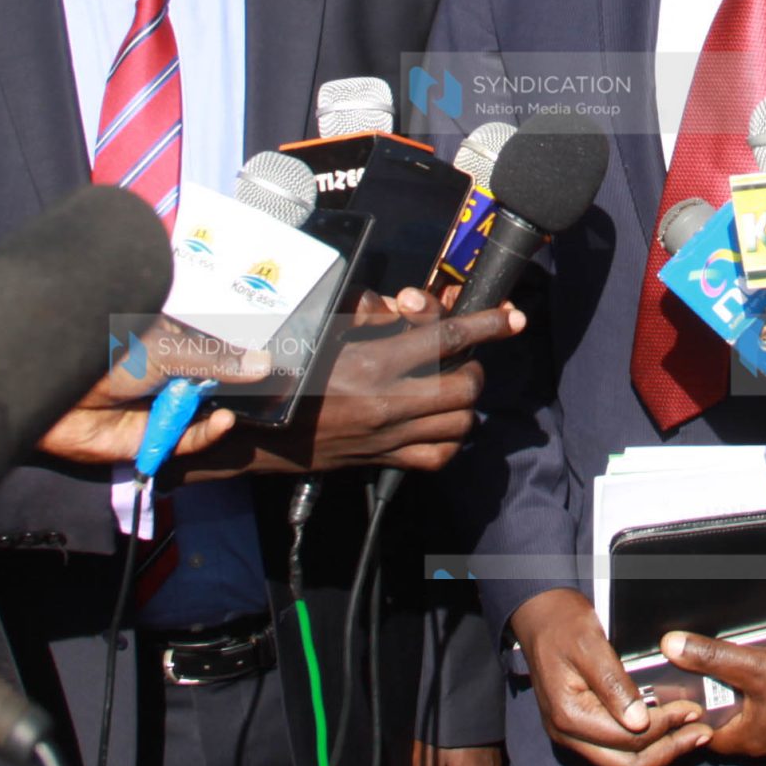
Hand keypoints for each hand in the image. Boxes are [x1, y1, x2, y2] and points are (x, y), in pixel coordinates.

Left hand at [37, 316, 268, 465]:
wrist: (53, 394)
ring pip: (204, 412)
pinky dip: (208, 432)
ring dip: (227, 408)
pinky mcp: (151, 439)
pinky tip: (225, 421)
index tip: (280, 358)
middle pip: (213, 382)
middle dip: (241, 385)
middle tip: (281, 386)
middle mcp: (167, 374)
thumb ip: (217, 360)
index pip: (213, 348)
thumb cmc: (107, 353)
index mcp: (168, 342)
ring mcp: (160, 407)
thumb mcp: (169, 350)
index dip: (242, 354)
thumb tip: (265, 363)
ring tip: (261, 403)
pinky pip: (188, 439)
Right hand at [179, 289, 523, 480]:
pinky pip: (438, 456)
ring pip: (460, 423)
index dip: (487, 324)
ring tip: (449, 384)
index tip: (512, 316)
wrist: (253, 432)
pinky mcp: (383, 461)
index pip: (447, 339)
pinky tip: (437, 420)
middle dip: (474, 365)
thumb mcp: (323, 328)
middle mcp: (387, 404)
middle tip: (461, 355)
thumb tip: (410, 303)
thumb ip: (370, 313)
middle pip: (465, 386)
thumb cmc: (284, 371)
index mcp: (372, 364)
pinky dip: (449, 438)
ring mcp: (388, 437)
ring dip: (465, 401)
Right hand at [507, 589, 711, 765]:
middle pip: (626, 765)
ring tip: (691, 736)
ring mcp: (572, 737)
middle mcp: (568, 735)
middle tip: (700, 733)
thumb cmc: (563, 625)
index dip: (665, 727)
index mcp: (570, 716)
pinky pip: (616, 752)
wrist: (539, 618)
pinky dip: (645, 747)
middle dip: (668, 752)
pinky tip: (667, 732)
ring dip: (660, 754)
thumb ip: (614, 685)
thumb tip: (639, 722)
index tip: (692, 710)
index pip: (628, 738)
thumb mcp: (591, 646)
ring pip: (622, 764)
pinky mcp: (580, 731)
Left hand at [657, 631, 765, 762]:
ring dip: (757, 707)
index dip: (697, 713)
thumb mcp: (754, 666)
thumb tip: (671, 645)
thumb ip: (712, 656)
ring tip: (758, 676)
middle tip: (727, 675)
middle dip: (729, 704)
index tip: (693, 691)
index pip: (706, 734)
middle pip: (735, 728)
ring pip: (762, 727)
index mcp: (747, 740)